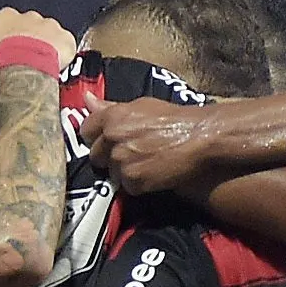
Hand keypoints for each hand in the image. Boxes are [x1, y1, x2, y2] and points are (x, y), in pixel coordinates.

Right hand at [0, 8, 77, 69]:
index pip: (5, 23)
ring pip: (48, 36)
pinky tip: (54, 66)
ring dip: (43, 47)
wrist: (24, 58)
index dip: (4, 36)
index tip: (2, 48)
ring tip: (37, 65)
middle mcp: (31, 17)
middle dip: (25, 40)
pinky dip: (61, 55)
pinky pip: (65, 46)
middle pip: (28, 28)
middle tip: (20, 59)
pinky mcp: (66, 40)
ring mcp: (51, 27)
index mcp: (8, 15)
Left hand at [81, 97, 223, 195]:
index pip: (85, 130)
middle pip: (95, 155)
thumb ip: (110, 107)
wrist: (200, 138)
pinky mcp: (133, 180)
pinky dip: (137, 184)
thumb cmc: (174, 119)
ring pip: (111, 172)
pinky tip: (152, 173)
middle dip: (108, 156)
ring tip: (144, 163)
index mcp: (112, 117)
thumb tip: (86, 100)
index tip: (107, 140)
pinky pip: (126, 186)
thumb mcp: (141, 106)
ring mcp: (121, 160)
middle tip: (129, 154)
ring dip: (124, 171)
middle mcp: (112, 138)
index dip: (96, 137)